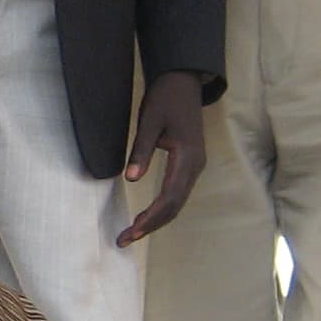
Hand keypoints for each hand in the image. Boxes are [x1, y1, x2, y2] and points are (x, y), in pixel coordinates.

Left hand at [118, 72, 208, 244]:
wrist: (183, 81)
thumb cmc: (165, 98)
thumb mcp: (149, 121)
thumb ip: (141, 150)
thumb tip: (131, 179)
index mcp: (187, 156)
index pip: (169, 197)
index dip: (150, 218)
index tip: (131, 231)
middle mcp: (195, 165)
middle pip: (175, 205)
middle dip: (151, 225)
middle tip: (125, 239)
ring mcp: (195, 165)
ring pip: (177, 202)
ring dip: (156, 219)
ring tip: (133, 233)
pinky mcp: (190, 163)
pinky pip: (178, 193)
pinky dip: (162, 208)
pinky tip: (147, 215)